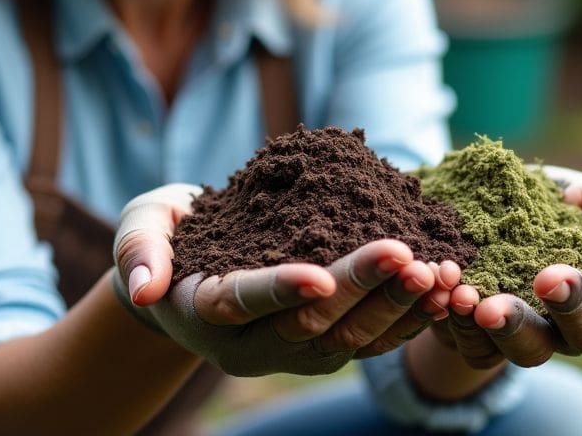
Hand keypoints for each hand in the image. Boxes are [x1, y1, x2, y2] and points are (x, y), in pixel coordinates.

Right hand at [110, 184, 452, 376]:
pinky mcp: (325, 343)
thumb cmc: (165, 239)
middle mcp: (251, 344)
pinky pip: (372, 339)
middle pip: (310, 324)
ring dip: (397, 307)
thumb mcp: (139, 230)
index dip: (279, 291)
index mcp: (206, 310)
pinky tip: (443, 286)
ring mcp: (292, 350)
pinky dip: (408, 316)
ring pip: (350, 340)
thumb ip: (137, 252)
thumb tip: (143, 289)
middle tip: (406, 255)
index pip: (244, 303)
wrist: (190, 269)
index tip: (319, 277)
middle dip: (361, 289)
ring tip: (437, 271)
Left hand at [430, 166, 581, 367]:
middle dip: (571, 307)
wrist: (480, 207)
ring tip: (488, 304)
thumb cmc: (552, 201)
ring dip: (514, 328)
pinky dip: (464, 327)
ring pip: (536, 352)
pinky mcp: (486, 344)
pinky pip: (479, 350)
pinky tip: (453, 302)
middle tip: (547, 279)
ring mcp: (536, 337)